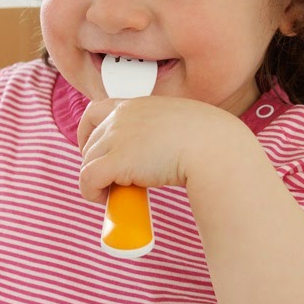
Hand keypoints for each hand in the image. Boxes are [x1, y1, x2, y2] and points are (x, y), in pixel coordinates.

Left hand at [77, 96, 239, 203]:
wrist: (215, 149)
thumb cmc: (207, 142)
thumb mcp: (178, 125)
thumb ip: (158, 133)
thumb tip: (153, 156)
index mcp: (136, 104)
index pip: (95, 111)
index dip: (87, 132)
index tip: (93, 150)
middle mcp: (122, 116)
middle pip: (90, 142)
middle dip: (95, 162)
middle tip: (111, 181)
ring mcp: (117, 137)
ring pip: (88, 161)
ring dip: (95, 180)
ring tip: (113, 194)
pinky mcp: (115, 160)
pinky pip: (88, 178)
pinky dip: (90, 191)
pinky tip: (103, 200)